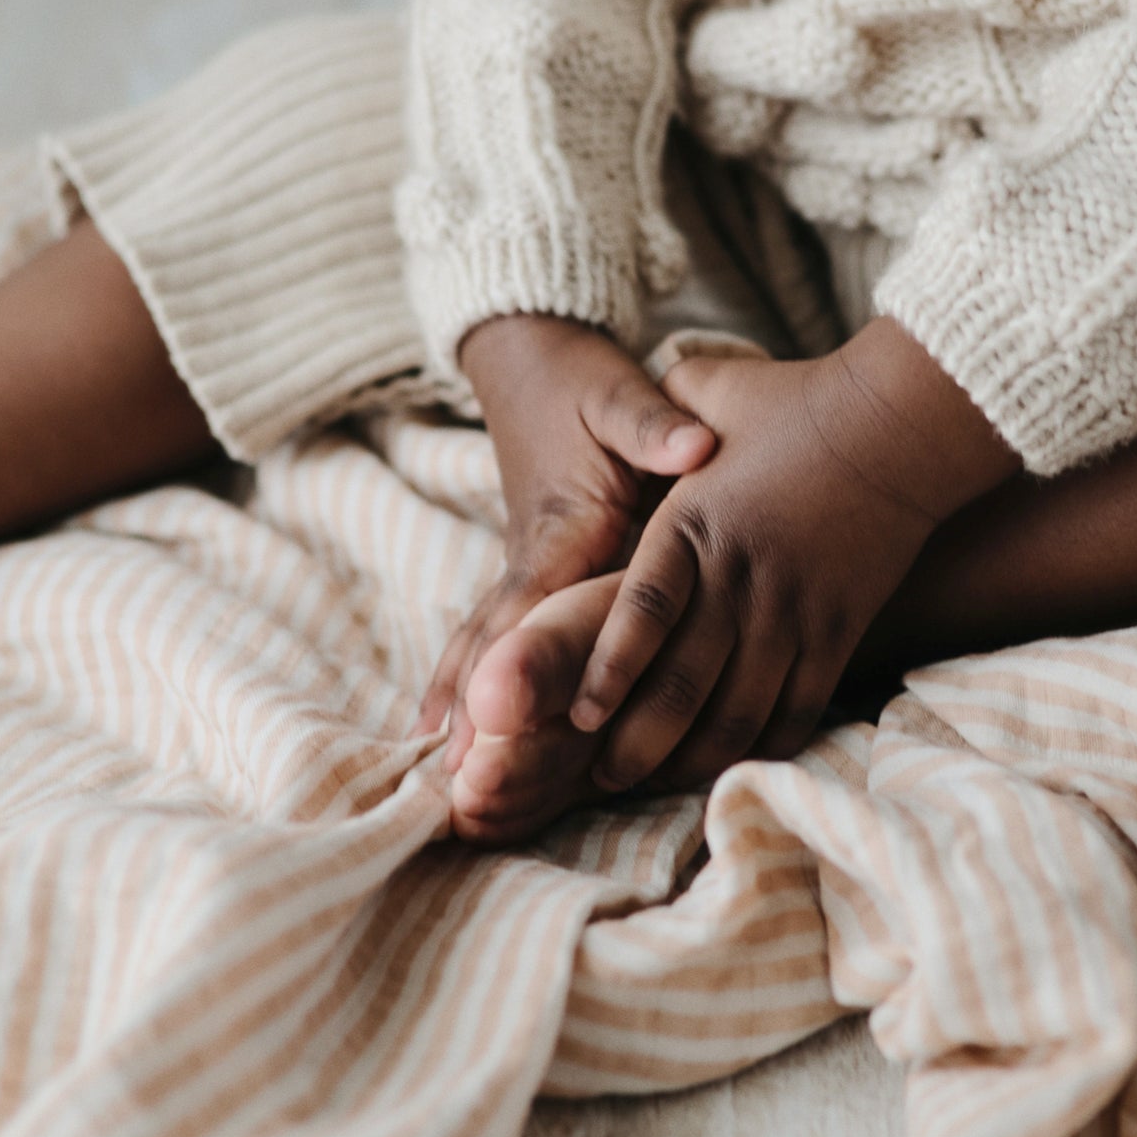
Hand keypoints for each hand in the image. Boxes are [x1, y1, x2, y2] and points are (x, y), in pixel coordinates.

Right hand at [417, 314, 714, 770]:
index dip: (512, 662)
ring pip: (483, 646)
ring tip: (440, 779)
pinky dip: (471, 684)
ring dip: (461, 707)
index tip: (493, 717)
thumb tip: (697, 445)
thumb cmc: (579, 380)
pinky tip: (449, 737)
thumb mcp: (617, 393)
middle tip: (450, 778)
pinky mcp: (525, 572)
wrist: (525, 357)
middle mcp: (530, 556)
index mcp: (558, 524)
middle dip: (471, 707)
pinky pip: (497, 637)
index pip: (530, 604)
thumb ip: (653, 424)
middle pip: (494, 641)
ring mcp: (521, 567)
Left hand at [570, 318, 1017, 790]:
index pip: (643, 612)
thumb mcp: (712, 390)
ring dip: (692, 756)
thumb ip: (657, 409)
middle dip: (636, 740)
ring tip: (654, 783)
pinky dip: (764, 742)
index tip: (579, 713)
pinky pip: (799, 705)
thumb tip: (632, 405)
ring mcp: (796, 609)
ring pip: (738, 708)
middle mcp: (742, 574)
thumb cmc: (799, 401)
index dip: (609, 670)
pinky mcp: (839, 628)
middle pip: (682, 681)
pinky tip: (733, 764)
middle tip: (602, 776)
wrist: (904, 421)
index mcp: (696, 521)